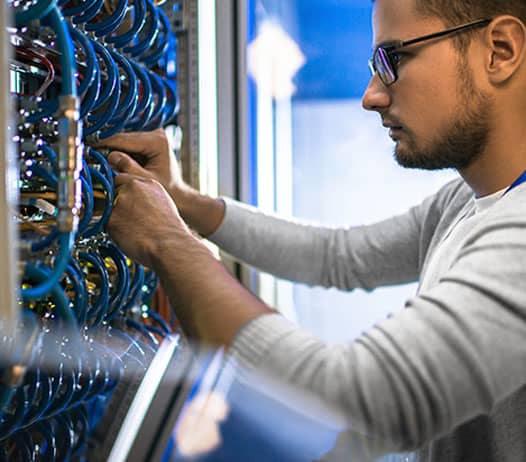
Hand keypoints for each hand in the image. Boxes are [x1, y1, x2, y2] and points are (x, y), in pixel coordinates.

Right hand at [93, 129, 224, 236]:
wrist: (178, 194)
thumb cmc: (168, 190)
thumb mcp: (145, 180)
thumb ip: (128, 168)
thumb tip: (109, 157)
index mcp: (158, 141)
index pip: (125, 140)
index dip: (105, 144)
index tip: (88, 148)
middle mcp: (156, 134)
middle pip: (123, 138)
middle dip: (106, 146)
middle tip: (86, 153)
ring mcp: (152, 136)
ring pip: (123, 141)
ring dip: (110, 149)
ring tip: (93, 157)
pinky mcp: (148, 142)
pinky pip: (128, 145)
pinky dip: (118, 152)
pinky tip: (105, 159)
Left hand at [107, 173, 191, 266]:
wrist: (169, 245)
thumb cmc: (170, 231)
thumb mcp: (164, 205)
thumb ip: (147, 198)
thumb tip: (136, 203)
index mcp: (148, 183)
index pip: (124, 179)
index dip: (123, 192)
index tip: (125, 201)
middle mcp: (133, 187)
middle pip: (113, 190)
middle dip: (116, 202)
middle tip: (128, 218)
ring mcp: (120, 201)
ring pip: (108, 207)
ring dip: (115, 217)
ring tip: (133, 230)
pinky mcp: (111, 218)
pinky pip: (106, 224)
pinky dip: (114, 232)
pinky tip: (130, 237)